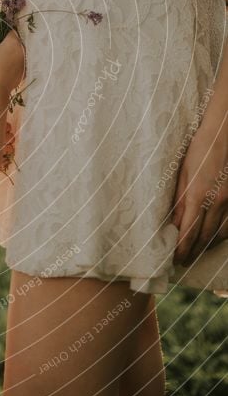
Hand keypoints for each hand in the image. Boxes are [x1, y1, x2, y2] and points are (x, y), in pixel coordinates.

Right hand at [0, 28, 25, 93]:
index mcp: (14, 41)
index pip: (10, 31)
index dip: (3, 32)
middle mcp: (22, 49)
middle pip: (16, 41)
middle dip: (8, 43)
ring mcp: (24, 60)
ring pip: (18, 52)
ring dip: (12, 52)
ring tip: (1, 58)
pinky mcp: (24, 70)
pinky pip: (19, 62)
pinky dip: (14, 62)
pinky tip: (5, 67)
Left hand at [172, 125, 227, 266]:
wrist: (224, 134)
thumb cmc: (199, 149)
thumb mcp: (182, 172)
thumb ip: (179, 199)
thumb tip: (173, 222)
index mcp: (198, 194)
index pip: (189, 230)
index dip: (182, 248)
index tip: (175, 260)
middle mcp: (217, 201)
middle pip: (205, 236)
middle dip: (193, 251)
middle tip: (183, 262)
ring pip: (220, 233)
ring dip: (207, 245)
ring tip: (196, 251)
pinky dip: (222, 234)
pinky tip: (214, 236)